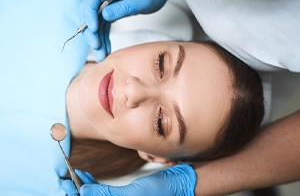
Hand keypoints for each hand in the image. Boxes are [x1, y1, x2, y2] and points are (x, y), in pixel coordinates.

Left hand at [62, 164, 195, 195]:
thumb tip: (83, 192)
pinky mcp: (121, 194)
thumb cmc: (158, 192)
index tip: (64, 185)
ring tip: (73, 175)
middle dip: (75, 192)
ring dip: (81, 185)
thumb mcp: (131, 194)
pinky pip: (102, 191)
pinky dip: (92, 183)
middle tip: (63, 180)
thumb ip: (106, 195)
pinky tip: (85, 175)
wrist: (177, 184)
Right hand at [80, 0, 168, 60]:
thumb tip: (105, 15)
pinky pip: (103, 28)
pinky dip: (104, 39)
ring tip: (102, 55)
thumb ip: (122, 8)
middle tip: (96, 46)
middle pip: (89, 15)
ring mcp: (106, 6)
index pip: (91, 1)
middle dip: (91, 33)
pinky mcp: (110, 14)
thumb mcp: (139, 1)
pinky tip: (106, 50)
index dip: (89, 15)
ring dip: (97, 40)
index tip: (94, 29)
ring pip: (95, 24)